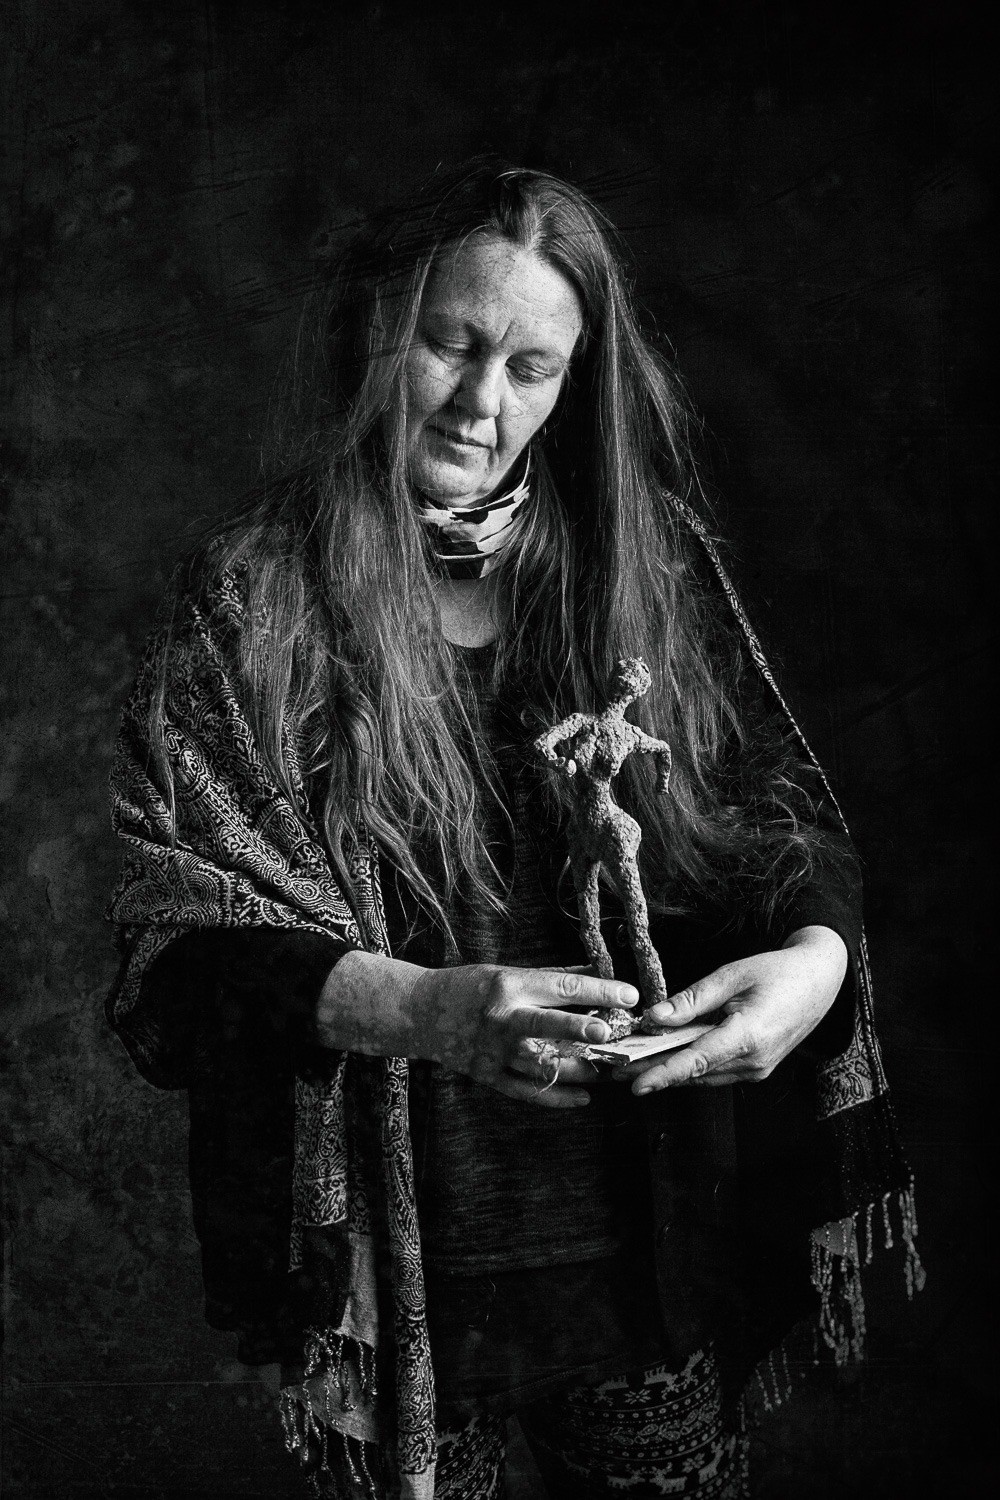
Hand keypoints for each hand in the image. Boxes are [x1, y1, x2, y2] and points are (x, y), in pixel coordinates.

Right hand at [410, 962, 634, 1106]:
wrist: (420, 1013)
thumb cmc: (469, 986)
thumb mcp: (507, 971)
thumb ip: (551, 977)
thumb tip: (596, 973)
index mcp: (509, 985)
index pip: (561, 986)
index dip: (598, 989)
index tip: (630, 993)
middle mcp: (501, 1018)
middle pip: (546, 1024)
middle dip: (580, 1028)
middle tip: (609, 1031)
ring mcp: (494, 1051)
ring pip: (542, 1064)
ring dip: (579, 1069)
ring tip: (609, 1070)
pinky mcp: (488, 1075)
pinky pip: (526, 1091)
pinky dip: (556, 1097)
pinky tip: (583, 1097)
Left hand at [612, 925, 847, 1094]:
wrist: (820, 981)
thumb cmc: (778, 971)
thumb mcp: (731, 976)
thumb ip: (691, 1000)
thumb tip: (654, 1017)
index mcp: (749, 1036)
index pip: (697, 1061)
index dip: (663, 1074)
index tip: (635, 1084)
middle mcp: (754, 1061)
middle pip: (694, 1073)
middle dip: (654, 1071)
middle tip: (615, 1068)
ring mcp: (757, 1069)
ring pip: (703, 1076)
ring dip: (669, 1070)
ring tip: (631, 1061)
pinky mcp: (757, 1068)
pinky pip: (716, 1072)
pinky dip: (690, 1066)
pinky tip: (666, 1055)